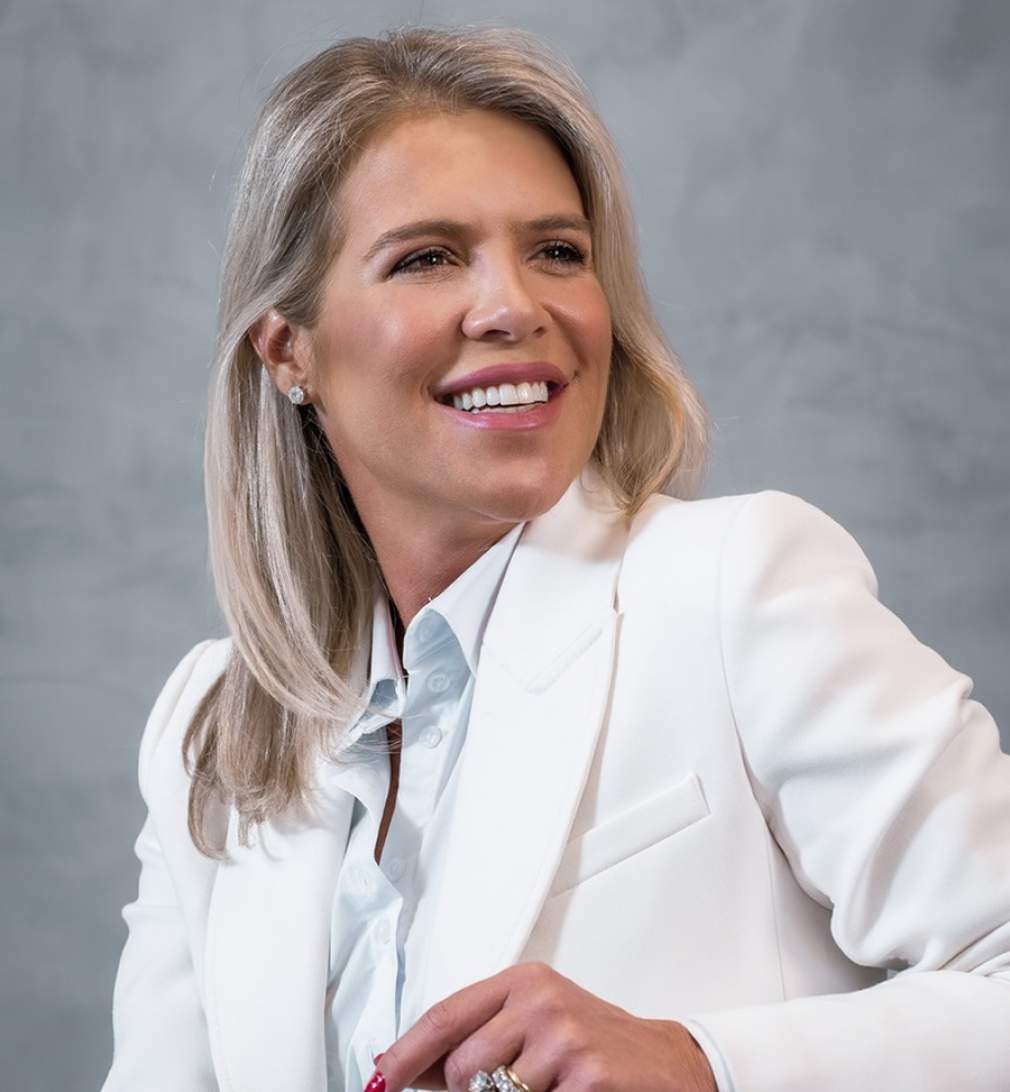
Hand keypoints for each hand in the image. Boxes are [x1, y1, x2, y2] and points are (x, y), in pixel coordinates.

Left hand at [366, 961, 716, 1091]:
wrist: (668, 1064)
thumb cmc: (596, 1044)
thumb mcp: (535, 1027)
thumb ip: (475, 1043)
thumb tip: (405, 1068)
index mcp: (523, 983)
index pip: (446, 1016)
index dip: (406, 1053)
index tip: (381, 1078)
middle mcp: (541, 1003)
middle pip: (461, 1069)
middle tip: (514, 1088)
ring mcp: (565, 1039)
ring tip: (547, 1089)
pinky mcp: (586, 1077)